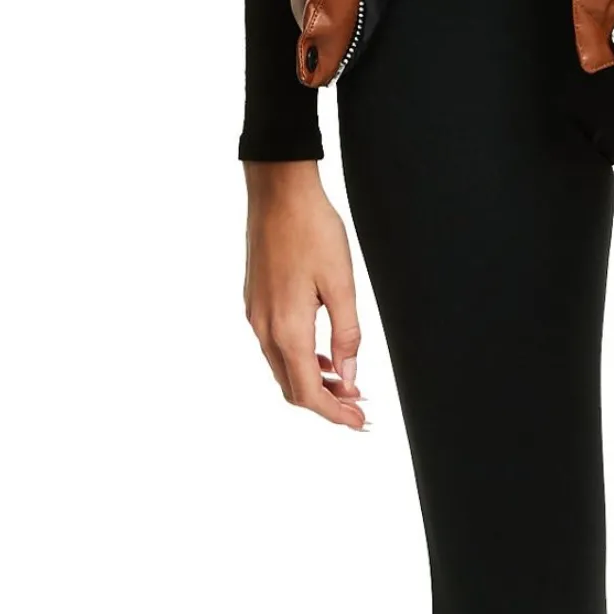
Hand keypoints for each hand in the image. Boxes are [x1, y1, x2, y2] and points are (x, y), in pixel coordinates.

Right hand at [242, 161, 366, 428]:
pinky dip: (299, 359)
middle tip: (357, 407)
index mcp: (286, 329)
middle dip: (324, 402)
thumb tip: (348, 376)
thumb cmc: (313, 230)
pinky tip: (322, 352)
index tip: (359, 422)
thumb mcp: (341, 283)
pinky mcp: (254, 300)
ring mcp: (255, 315)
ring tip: (345, 382)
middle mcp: (264, 328)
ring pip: (282, 367)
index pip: (307, 392)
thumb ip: (346, 334)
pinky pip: (275, 346)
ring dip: (312, 381)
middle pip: (291, 387)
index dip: (334, 413)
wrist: (278, 192)